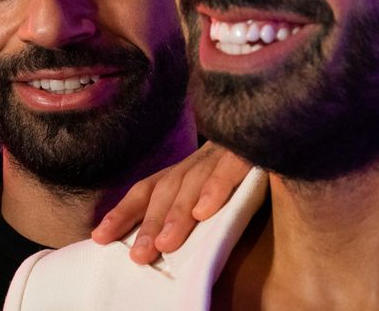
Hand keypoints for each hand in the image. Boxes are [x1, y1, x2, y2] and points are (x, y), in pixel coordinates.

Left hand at [91, 142, 250, 263]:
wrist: (279, 122)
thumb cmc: (247, 166)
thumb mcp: (214, 187)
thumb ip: (190, 208)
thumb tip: (161, 246)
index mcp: (187, 169)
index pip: (148, 188)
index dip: (124, 211)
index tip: (100, 237)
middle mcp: (199, 159)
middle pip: (167, 189)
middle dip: (150, 222)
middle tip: (138, 255)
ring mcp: (223, 151)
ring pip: (193, 181)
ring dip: (178, 214)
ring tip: (165, 243)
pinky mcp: (250, 149)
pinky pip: (230, 167)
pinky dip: (215, 188)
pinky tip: (204, 212)